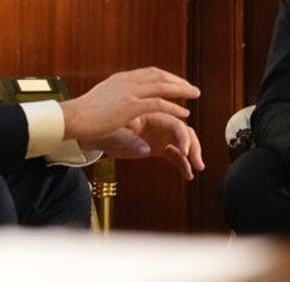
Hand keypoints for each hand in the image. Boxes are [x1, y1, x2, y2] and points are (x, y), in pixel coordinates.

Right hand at [59, 67, 199, 142]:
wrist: (73, 118)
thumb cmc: (83, 115)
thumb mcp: (102, 102)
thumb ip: (115, 101)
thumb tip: (120, 106)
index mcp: (121, 79)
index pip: (149, 73)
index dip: (165, 77)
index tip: (176, 82)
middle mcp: (127, 81)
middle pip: (159, 75)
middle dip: (177, 81)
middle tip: (191, 88)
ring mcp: (130, 92)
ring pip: (163, 86)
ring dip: (182, 90)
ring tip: (194, 95)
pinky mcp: (131, 105)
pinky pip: (159, 103)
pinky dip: (173, 107)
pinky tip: (183, 112)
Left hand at [88, 113, 204, 179]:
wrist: (91, 131)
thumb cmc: (101, 127)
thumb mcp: (113, 134)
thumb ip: (130, 140)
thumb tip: (145, 149)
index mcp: (149, 114)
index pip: (174, 122)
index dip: (182, 136)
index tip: (184, 151)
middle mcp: (158, 122)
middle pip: (184, 130)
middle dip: (194, 146)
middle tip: (198, 162)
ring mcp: (158, 135)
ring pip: (182, 142)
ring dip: (192, 154)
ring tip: (196, 168)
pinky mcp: (157, 147)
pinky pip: (174, 154)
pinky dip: (182, 163)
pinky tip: (187, 174)